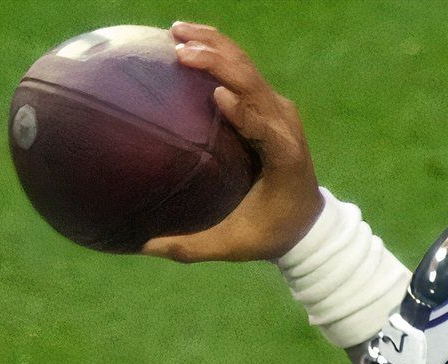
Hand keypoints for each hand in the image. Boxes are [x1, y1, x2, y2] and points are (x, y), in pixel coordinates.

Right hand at [140, 21, 324, 261]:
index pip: (266, 130)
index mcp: (283, 159)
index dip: (245, 111)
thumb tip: (139, 246)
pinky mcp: (268, 104)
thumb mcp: (230, 246)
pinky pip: (244, 70)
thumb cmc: (267, 234)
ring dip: (215, 46)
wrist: (307, 221)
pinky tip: (189, 41)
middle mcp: (284, 126)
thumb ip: (188, 247)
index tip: (217, 94)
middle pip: (254, 84)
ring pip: (248, 68)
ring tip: (177, 32)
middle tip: (180, 51)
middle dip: (219, 62)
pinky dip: (218, 52)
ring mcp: (278, 110)